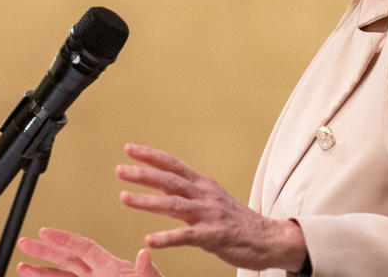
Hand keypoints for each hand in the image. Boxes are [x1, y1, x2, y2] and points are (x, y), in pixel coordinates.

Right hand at [16, 227, 160, 276]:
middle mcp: (99, 276)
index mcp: (112, 267)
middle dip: (45, 251)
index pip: (83, 248)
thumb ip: (145, 270)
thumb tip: (144, 254)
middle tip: (24, 242)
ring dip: (41, 273)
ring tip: (21, 266)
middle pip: (67, 260)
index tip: (45, 231)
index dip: (64, 239)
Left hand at [116, 143, 305, 271]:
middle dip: (143, 174)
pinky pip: (187, 236)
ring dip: (147, 201)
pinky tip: (150, 239)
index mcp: (203, 185)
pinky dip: (167, 237)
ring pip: (174, 204)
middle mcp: (205, 195)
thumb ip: (183, 194)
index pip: (173, 165)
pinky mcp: (214, 236)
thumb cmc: (236, 221)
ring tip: (124, 198)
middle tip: (119, 170)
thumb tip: (157, 184)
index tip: (129, 149)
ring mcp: (210, 214)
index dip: (151, 156)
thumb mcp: (209, 201)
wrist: (268, 238)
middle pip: (170, 180)